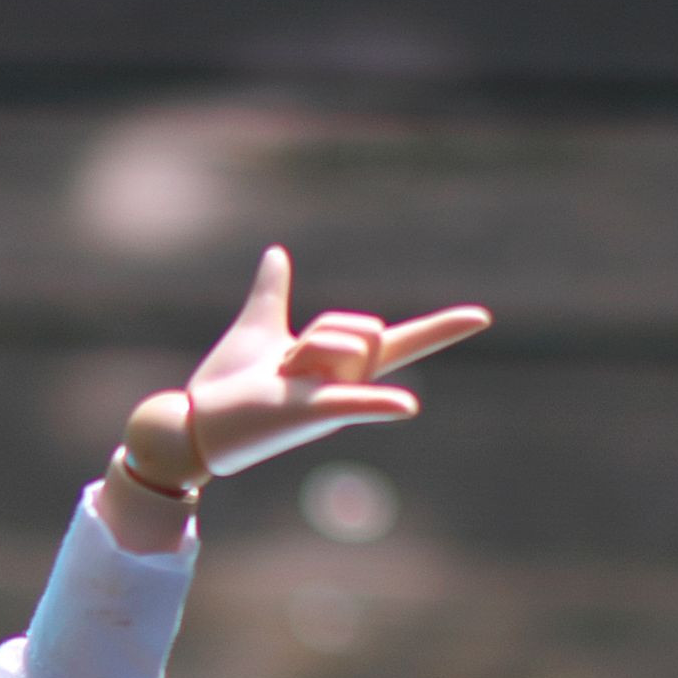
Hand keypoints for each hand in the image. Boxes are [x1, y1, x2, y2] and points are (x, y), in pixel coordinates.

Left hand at [119, 245, 489, 492]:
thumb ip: (272, 290)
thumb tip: (275, 255)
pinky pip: (355, 402)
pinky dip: (381, 405)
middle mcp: (346, 386)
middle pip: (361, 327)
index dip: (440, 328)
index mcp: (339, 367)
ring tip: (277, 383)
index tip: (481, 316)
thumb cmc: (228, 383)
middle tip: (280, 368)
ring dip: (302, 351)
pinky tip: (408, 408)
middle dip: (318, 332)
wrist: (196, 422)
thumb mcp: (258, 324)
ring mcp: (334, 402)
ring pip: (345, 341)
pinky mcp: (313, 415)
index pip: (400, 341)